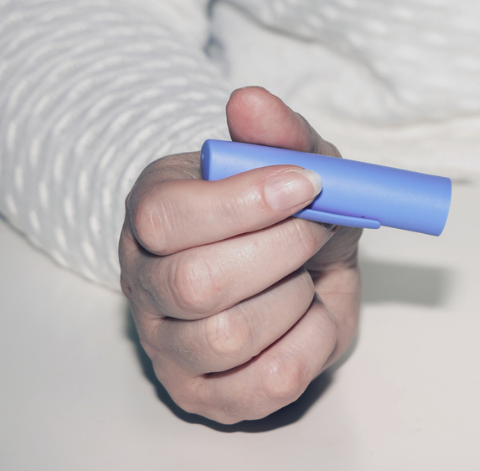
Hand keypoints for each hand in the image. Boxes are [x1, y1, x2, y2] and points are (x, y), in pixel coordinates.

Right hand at [119, 87, 361, 423]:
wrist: (314, 272)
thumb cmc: (294, 213)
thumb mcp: (298, 162)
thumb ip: (279, 132)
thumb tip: (250, 102)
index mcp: (152, 214)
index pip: (166, 216)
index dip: (245, 202)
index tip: (306, 184)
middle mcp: (145, 283)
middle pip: (198, 283)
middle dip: (283, 251)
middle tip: (316, 230)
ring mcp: (170, 346)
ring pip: (231, 336)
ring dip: (296, 299)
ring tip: (303, 277)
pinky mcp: (208, 395)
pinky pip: (269, 381)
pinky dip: (312, 343)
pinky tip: (310, 316)